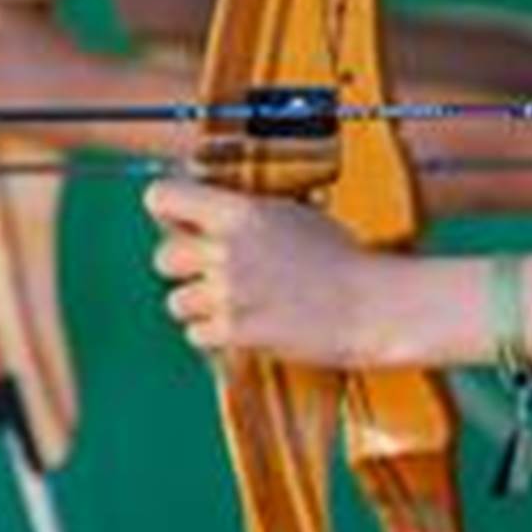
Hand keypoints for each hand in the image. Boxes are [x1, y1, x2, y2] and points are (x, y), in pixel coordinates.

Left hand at [145, 179, 381, 365]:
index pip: (162, 196)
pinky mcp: (236, 332)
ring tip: (235, 301)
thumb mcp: (291, 213)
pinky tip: (245, 323)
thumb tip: (201, 208)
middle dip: (185, 267)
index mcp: (239, 211)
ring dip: (199, 304)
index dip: (168, 210)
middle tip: (215, 270)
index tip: (185, 223)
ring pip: (176, 302)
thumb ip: (243, 210)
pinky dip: (214, 334)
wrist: (369, 305)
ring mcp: (229, 293)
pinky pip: (196, 334)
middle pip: (162, 258)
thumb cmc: (339, 256)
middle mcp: (226, 249)